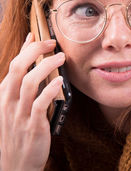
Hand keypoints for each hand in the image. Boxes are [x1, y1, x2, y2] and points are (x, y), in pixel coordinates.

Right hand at [0, 33, 64, 170]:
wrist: (14, 166)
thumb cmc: (18, 133)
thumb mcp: (15, 109)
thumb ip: (23, 89)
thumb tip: (37, 68)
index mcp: (4, 96)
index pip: (13, 65)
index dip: (24, 48)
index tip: (36, 35)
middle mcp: (8, 102)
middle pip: (17, 68)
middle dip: (35, 51)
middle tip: (52, 43)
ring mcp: (19, 114)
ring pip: (28, 82)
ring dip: (46, 66)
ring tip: (61, 58)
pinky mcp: (32, 126)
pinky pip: (39, 104)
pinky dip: (50, 90)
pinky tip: (60, 81)